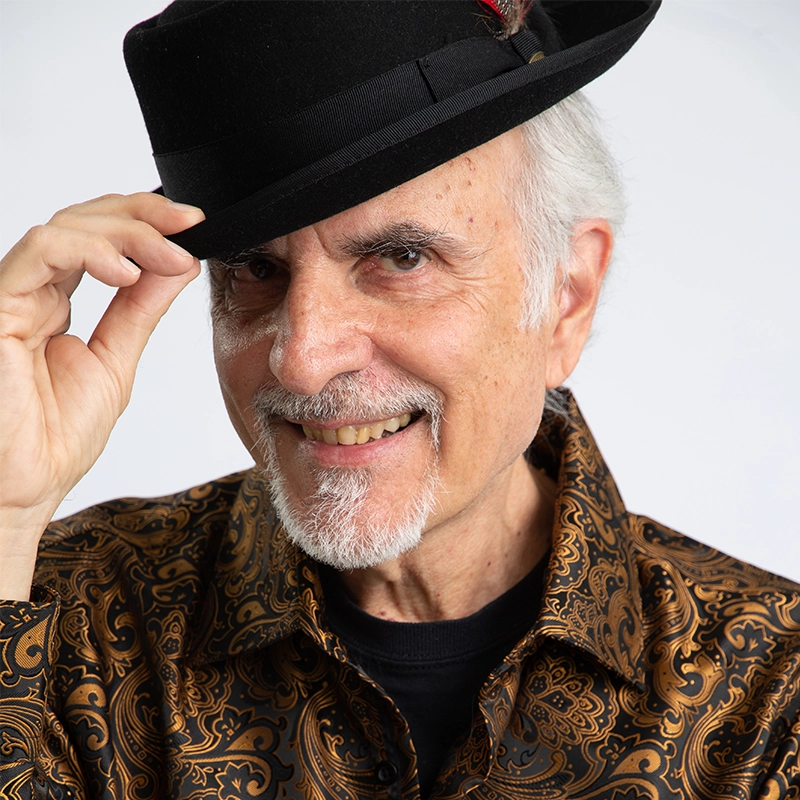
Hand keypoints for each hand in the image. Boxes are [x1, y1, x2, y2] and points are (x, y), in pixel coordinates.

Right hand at [0, 193, 203, 599]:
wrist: (26, 488)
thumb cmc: (55, 437)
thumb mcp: (117, 359)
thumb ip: (140, 309)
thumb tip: (177, 263)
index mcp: (57, 300)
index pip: (100, 238)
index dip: (146, 222)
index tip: (194, 225)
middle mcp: (33, 290)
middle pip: (83, 219)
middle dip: (143, 213)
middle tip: (190, 222)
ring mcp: (13, 295)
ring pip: (65, 227)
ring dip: (128, 231)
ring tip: (172, 252)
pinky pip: (40, 253)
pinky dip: (89, 251)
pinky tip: (128, 270)